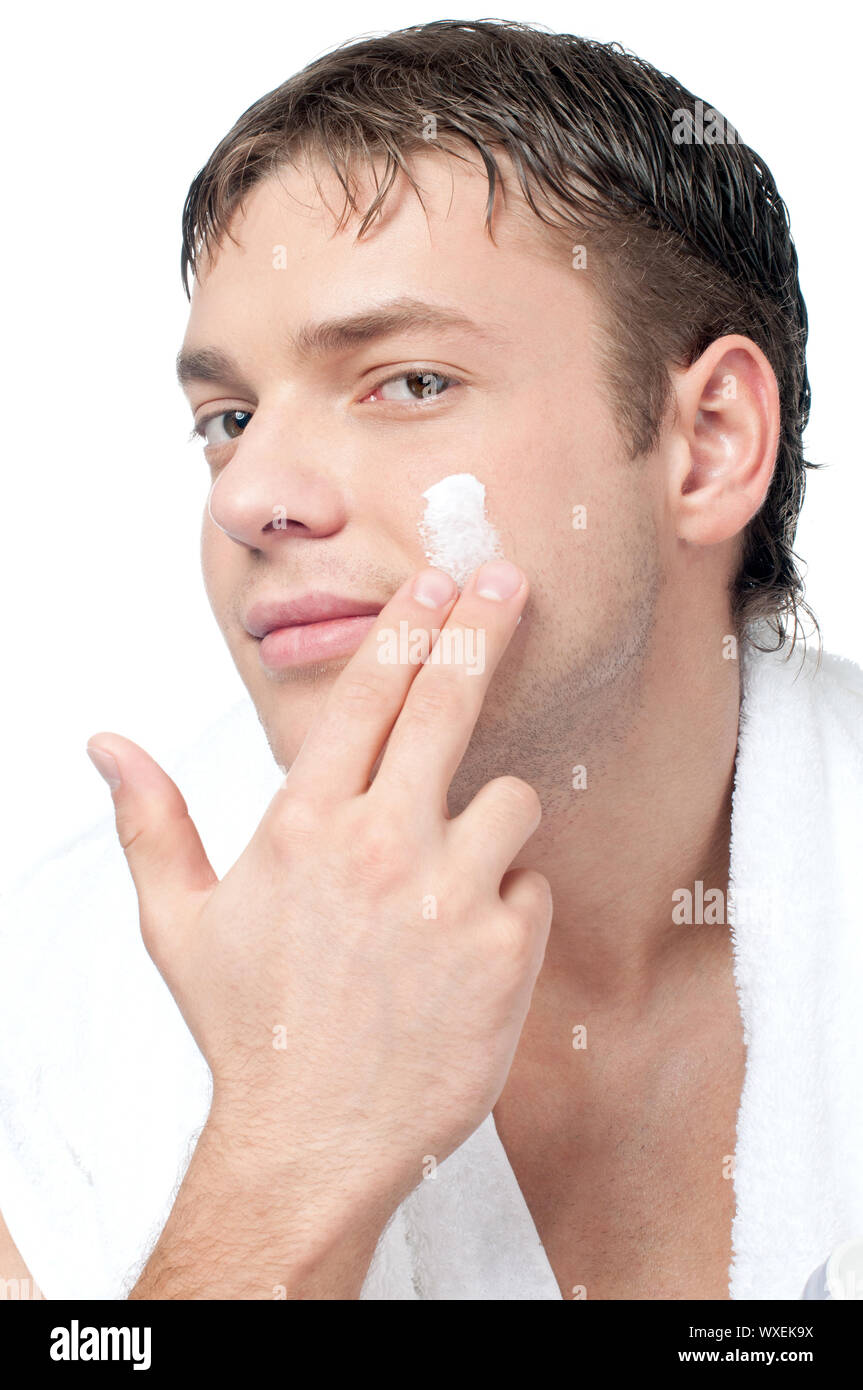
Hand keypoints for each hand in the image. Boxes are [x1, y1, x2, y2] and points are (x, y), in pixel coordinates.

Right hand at [88, 560, 551, 1217]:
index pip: (365, 695)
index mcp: (303, 825)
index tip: (438, 583)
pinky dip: (511, 903)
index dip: (408, 627)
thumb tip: (106, 745)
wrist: (312, 1140)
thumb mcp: (179, 923)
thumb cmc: (249, 1028)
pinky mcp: (508, 950)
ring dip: (492, 820)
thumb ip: (151, 821)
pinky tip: (466, 949)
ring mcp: (451, 895)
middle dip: (481, 627)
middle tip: (507, 580)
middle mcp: (379, 845)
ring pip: (510, 798)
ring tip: (450, 875)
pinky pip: (533, 885)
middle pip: (447, 702)